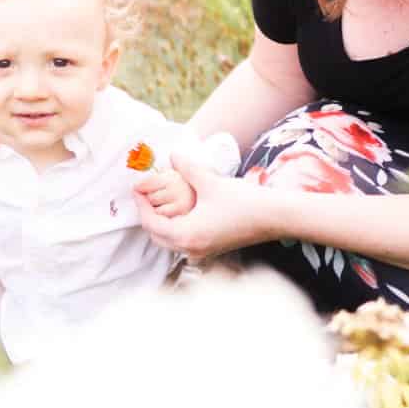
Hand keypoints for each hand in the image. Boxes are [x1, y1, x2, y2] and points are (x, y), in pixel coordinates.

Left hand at [133, 151, 279, 260]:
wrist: (273, 217)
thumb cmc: (242, 201)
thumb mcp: (209, 182)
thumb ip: (187, 168)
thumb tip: (172, 155)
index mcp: (186, 235)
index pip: (150, 223)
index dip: (140, 204)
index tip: (135, 188)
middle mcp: (190, 249)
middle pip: (156, 235)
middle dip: (147, 215)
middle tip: (143, 194)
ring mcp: (201, 252)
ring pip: (168, 241)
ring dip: (160, 223)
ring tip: (158, 202)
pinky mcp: (210, 250)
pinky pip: (182, 243)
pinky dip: (174, 229)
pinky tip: (177, 212)